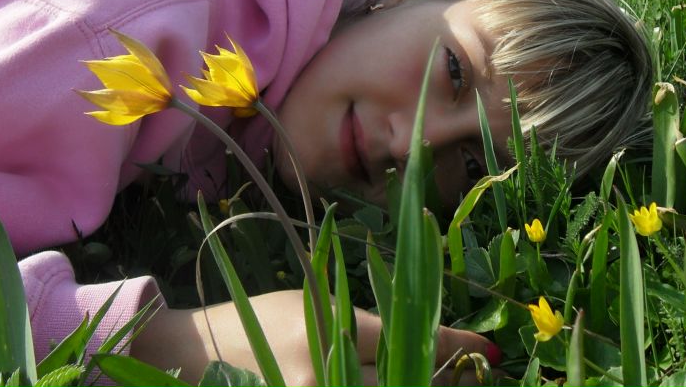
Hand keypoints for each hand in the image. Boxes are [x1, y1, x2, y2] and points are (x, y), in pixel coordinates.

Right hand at [131, 289, 498, 385]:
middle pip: (416, 385)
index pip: (418, 340)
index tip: (491, 353)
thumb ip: (367, 328)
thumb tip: (426, 337)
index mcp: (334, 328)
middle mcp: (329, 376)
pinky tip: (393, 384)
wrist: (195, 359)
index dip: (460, 348)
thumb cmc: (261, 321)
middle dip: (455, 381)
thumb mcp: (316, 306)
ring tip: (446, 382)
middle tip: (480, 375)